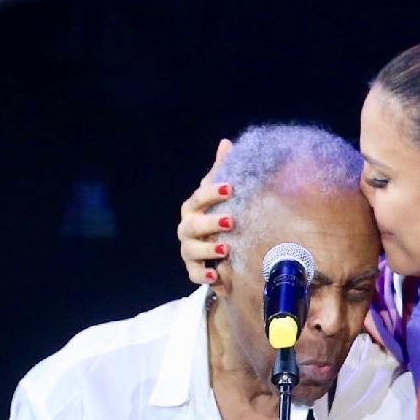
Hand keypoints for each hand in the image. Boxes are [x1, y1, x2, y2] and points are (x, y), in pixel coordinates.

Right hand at [175, 138, 233, 288]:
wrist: (224, 254)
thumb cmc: (221, 219)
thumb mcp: (224, 197)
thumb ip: (223, 172)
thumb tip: (226, 143)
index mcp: (194, 208)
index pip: (199, 197)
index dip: (212, 192)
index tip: (231, 187)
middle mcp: (188, 228)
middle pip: (192, 225)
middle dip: (210, 222)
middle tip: (231, 221)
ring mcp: (189, 250)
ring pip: (191, 250)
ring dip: (207, 250)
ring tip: (225, 249)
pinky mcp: (194, 270)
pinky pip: (194, 274)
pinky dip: (204, 276)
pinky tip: (216, 276)